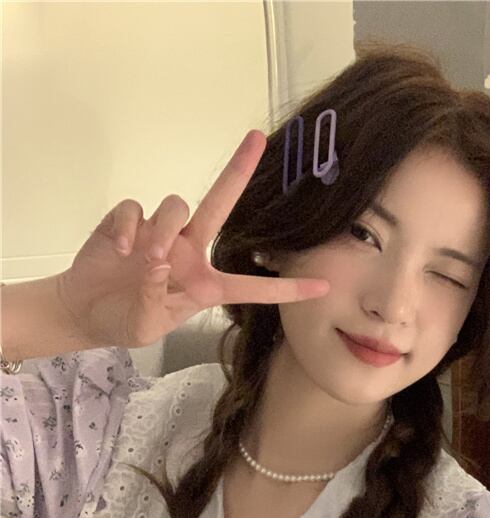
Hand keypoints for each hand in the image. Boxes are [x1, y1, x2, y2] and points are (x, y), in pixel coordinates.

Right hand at [55, 130, 329, 349]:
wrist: (85, 311)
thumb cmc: (124, 321)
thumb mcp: (147, 325)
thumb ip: (156, 297)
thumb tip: (160, 259)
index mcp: (205, 284)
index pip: (252, 287)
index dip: (287, 288)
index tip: (323, 288)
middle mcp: (189, 251)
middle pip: (220, 204)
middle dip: (238, 170)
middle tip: (257, 138)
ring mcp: (160, 233)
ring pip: (177, 206)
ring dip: (164, 229)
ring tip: (147, 258)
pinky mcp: (128, 222)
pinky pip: (136, 210)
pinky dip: (130, 228)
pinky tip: (121, 250)